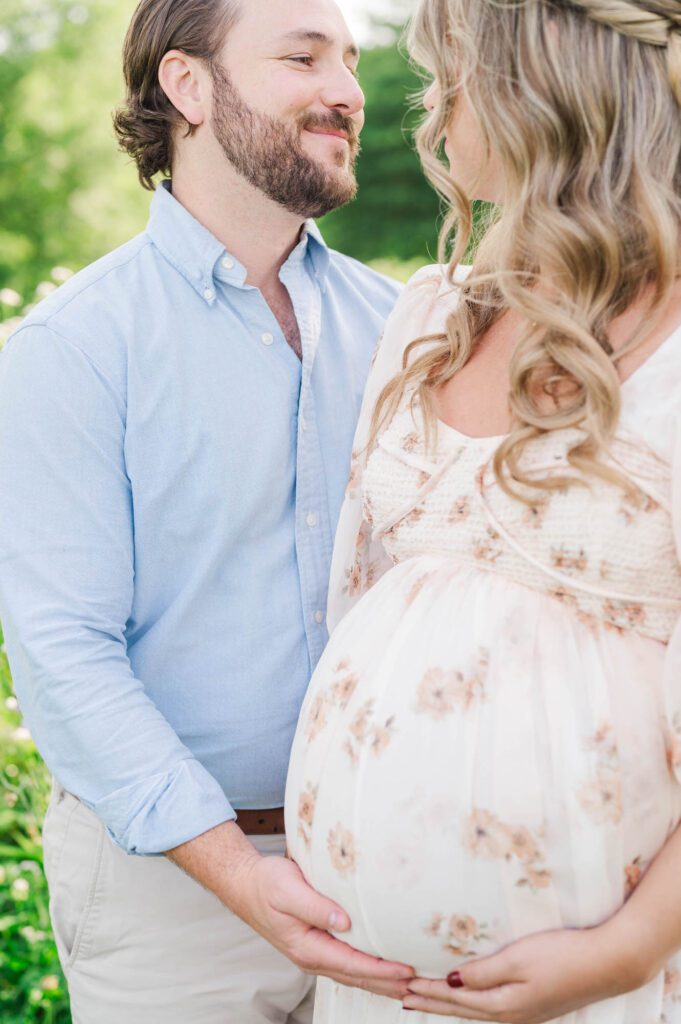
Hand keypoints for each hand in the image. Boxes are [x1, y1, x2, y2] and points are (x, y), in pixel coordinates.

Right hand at [168, 820, 413, 998]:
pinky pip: (349, 965)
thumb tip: (344, 921)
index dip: (380, 969)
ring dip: (382, 982)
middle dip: (389, 984)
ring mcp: (315, 954)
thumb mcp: (288, 889)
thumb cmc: (266, 883)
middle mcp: (312, 957)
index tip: (406, 970)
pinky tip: (384, 971)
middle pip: (357, 977)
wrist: (246, 884)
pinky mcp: (318, 946)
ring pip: (354, 975)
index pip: (352, 964)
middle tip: (420, 985)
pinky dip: (369, 971)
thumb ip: (316, 906)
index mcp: (307, 947)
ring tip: (411, 986)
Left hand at [403, 921, 646, 1020]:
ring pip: (475, 1011)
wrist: (608, 964)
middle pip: (462, 1010)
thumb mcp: (519, 959)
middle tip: (404, 996)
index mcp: (504, 1006)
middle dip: (432, 1003)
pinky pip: (491, 1008)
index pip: (455, 998)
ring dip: (449, 1005)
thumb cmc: (563, 955)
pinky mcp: (535, 1006)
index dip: (429, 991)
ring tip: (427, 1000)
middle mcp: (511, 1015)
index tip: (404, 984)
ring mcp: (525, 1013)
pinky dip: (471, 1004)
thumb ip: (484, 972)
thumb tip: (452, 981)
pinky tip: (469, 1000)